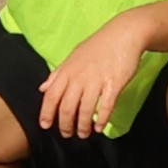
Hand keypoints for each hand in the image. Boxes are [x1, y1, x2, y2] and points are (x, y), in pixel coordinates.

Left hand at [38, 22, 152, 140]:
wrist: (125, 33)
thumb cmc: (98, 45)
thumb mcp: (73, 56)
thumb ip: (57, 73)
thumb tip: (42, 89)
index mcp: (67, 71)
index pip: (51, 97)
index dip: (47, 114)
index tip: (46, 126)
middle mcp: (79, 77)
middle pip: (67, 108)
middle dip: (66, 125)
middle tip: (67, 134)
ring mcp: (97, 81)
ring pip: (85, 110)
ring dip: (83, 126)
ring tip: (84, 134)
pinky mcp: (114, 83)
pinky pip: (106, 106)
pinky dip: (102, 119)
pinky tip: (100, 127)